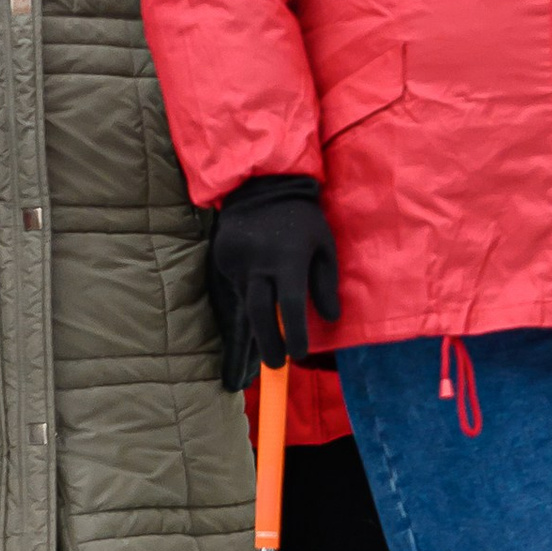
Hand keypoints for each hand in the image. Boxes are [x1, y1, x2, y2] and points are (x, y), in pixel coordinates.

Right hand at [208, 173, 339, 383]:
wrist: (261, 185)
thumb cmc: (302, 218)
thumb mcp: (324, 245)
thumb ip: (326, 282)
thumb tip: (330, 318)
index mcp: (288, 258)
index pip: (290, 306)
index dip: (294, 334)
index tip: (298, 355)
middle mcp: (258, 262)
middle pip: (259, 313)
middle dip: (266, 344)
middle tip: (273, 365)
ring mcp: (236, 261)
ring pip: (244, 303)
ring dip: (254, 326)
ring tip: (258, 352)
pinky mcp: (222, 259)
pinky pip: (235, 289)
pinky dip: (245, 301)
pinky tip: (251, 307)